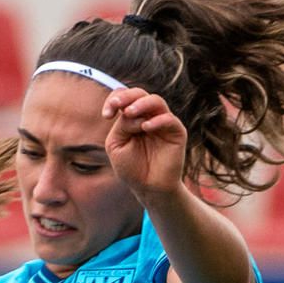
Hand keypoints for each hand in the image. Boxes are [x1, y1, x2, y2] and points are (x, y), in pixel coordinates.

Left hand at [101, 86, 187, 200]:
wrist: (149, 188)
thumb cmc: (132, 168)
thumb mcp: (117, 144)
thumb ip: (122, 126)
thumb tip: (132, 113)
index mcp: (132, 117)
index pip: (124, 97)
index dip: (115, 99)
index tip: (106, 115)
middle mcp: (148, 116)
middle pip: (140, 94)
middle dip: (127, 97)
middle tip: (118, 106)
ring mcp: (163, 123)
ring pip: (156, 101)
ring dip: (141, 104)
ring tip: (130, 113)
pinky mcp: (177, 132)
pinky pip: (169, 119)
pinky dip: (156, 120)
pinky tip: (145, 127)